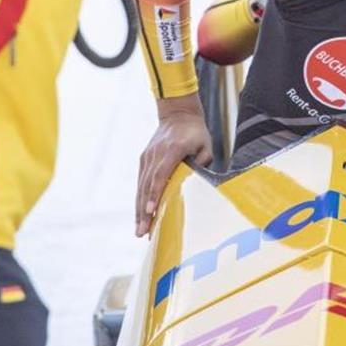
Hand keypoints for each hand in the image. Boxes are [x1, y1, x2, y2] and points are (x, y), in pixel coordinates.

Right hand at [136, 94, 211, 236]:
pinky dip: (140, 199)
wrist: (178, 113)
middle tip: (142, 232)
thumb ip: (203, 163)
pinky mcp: (144, 160)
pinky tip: (139, 215)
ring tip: (139, 231)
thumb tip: (200, 184)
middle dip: (144, 211)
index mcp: (173, 150)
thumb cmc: (195, 132)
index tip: (151, 211)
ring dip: (139, 210)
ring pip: (142, 187)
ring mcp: (148, 157)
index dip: (156, 194)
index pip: (161, 175)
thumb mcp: (206, 145)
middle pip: (148, 186)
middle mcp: (156, 154)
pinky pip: (141, 182)